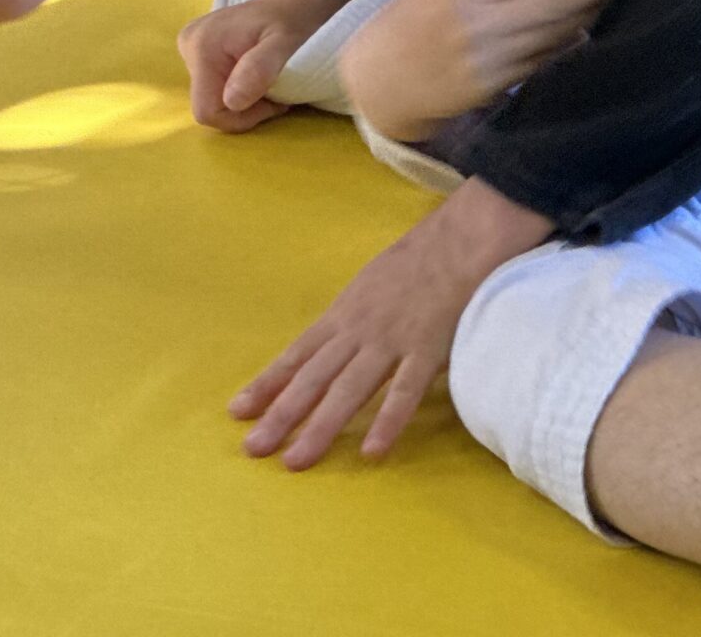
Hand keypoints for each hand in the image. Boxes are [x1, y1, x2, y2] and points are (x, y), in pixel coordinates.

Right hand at [177, 0, 313, 132]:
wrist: (286, 4)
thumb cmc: (290, 20)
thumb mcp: (285, 42)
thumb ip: (259, 69)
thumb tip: (232, 102)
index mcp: (203, 47)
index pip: (208, 111)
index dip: (242, 117)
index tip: (273, 101)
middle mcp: (187, 46)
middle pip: (208, 107)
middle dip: (243, 110)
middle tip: (273, 92)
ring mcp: (188, 49)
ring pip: (210, 100)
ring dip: (241, 102)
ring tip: (265, 82)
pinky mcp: (194, 54)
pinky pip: (211, 89)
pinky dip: (235, 92)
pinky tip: (252, 78)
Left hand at [233, 178, 553, 466]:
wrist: (463, 238)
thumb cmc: (419, 259)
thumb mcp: (369, 284)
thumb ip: (351, 316)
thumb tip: (329, 345)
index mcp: (343, 314)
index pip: (297, 354)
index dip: (267, 384)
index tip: (237, 411)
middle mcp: (358, 331)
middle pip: (313, 378)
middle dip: (281, 415)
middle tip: (253, 449)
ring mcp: (391, 342)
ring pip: (349, 390)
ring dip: (320, 427)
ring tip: (295, 461)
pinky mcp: (427, 350)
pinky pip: (405, 391)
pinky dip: (387, 421)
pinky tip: (370, 452)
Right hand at [338, 0, 621, 142]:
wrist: (379, 83)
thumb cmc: (410, 22)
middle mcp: (477, 25)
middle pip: (548, 5)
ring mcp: (488, 61)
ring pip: (550, 36)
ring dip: (585, 17)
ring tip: (611, 1)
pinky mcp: (493, 90)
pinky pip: (540, 64)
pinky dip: (565, 49)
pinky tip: (584, 36)